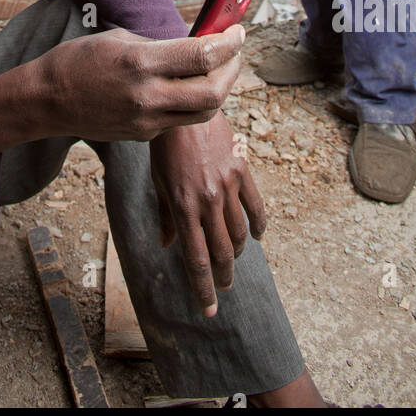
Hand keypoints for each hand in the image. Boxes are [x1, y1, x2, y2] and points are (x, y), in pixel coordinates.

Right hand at [0, 26, 243, 153]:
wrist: (47, 100)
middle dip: (232, 70)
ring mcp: (146, 121)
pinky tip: (190, 86)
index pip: (202, 55)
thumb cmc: (79, 61)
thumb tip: (195, 45)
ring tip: (219, 70)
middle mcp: (147, 96)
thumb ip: (161, 46)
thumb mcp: (121, 39)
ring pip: (203, 112)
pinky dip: (193, 102)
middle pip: (213, 92)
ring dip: (219, 90)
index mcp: (140, 62)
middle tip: (234, 53)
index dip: (228, 43)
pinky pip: (180, 120)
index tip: (238, 32)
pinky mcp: (143, 135)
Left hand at [150, 107, 265, 316]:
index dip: (203, 289)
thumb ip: (166, 214)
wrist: (186, 105)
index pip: (196, 260)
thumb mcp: (158, 180)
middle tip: (223, 289)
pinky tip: (255, 236)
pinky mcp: (242, 171)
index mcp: (182, 207)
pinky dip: (258, 225)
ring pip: (239, 234)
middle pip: (221, 253)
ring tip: (232, 262)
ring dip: (237, 254)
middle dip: (222, 278)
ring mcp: (228, 187)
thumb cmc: (165, 144)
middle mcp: (207, 201)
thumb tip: (167, 244)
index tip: (208, 310)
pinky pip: (256, 206)